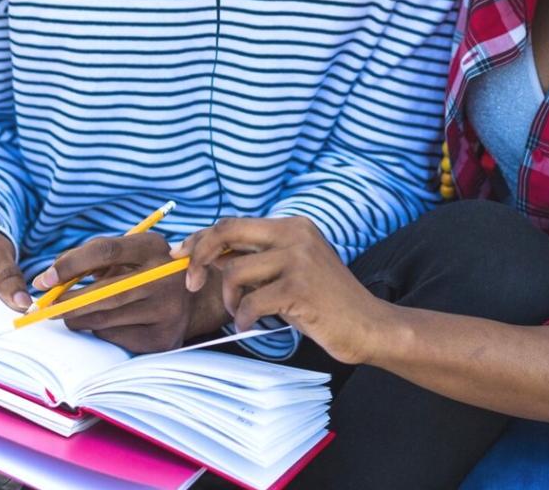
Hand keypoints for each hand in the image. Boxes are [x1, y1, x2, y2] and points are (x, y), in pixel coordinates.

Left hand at [33, 233, 227, 353]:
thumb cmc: (143, 271)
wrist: (191, 299)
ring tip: (72, 315)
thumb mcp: (125, 253)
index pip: (107, 250)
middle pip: (106, 293)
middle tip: (46, 308)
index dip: (71, 265)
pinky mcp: (164, 339)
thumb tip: (48, 280)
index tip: (44, 279)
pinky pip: (117, 339)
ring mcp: (168, 311)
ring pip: (107, 320)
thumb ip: (89, 257)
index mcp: (153, 247)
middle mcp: (165, 277)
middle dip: (69, 302)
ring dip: (80, 320)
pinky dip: (102, 333)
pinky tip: (107, 324)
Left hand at [174, 217, 392, 365]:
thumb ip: (256, 260)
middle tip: (191, 283)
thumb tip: (208, 255)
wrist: (366, 325)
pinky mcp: (299, 287)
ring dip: (231, 298)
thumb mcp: (288, 272)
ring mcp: (298, 258)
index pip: (234, 223)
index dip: (202, 238)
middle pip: (227, 231)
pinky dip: (244, 316)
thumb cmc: (323, 303)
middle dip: (199, 255)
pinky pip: (251, 301)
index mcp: (292, 226)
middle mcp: (295, 233)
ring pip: (235, 271)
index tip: (182, 255)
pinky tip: (253, 324)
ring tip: (243, 312)